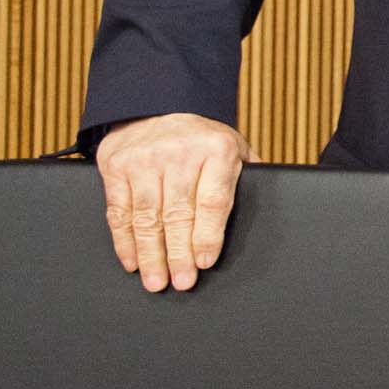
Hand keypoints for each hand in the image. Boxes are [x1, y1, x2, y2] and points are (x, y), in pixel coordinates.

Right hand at [95, 113, 252, 291]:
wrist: (157, 105)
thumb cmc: (204, 138)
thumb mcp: (235, 147)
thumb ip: (249, 176)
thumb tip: (273, 211)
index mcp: (217, 150)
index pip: (212, 201)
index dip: (208, 235)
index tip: (205, 262)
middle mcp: (179, 153)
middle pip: (178, 214)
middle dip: (178, 254)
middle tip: (181, 283)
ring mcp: (144, 159)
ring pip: (146, 217)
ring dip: (151, 254)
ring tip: (157, 281)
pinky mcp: (116, 166)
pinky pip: (118, 211)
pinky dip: (124, 241)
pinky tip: (132, 261)